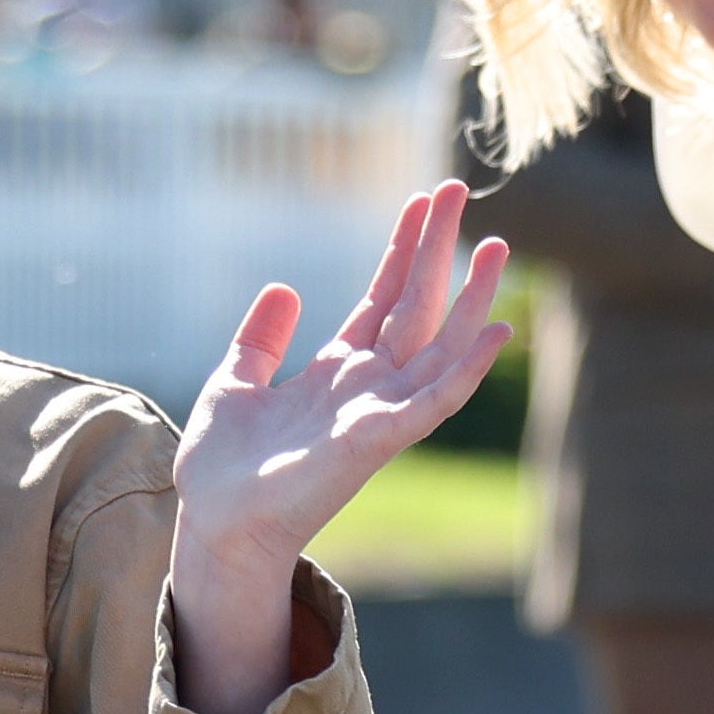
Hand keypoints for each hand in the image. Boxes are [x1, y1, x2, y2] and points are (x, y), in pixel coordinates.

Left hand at [167, 185, 520, 713]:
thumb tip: (284, 288)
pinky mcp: (376, 440)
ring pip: (438, 344)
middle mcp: (365, 387)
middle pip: (414, 304)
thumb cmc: (222, 469)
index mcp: (336, 371)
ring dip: (470, 297)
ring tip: (499, 246)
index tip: (422, 201)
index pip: (382, 298)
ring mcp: (376, 412)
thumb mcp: (232, 383)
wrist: (215, 526)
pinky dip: (467, 367)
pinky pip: (434, 399)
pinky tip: (497, 330)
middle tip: (456, 188)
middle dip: (436, 247)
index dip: (403, 249)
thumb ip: (261, 340)